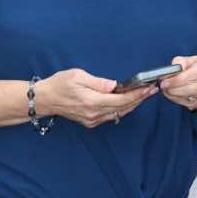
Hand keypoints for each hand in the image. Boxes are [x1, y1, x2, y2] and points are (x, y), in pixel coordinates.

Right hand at [36, 69, 150, 128]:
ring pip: (119, 113)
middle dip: (139, 99)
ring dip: (132, 104)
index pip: (121, 100)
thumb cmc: (58, 84)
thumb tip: (114, 85)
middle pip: (123, 108)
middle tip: (152, 90)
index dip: (137, 95)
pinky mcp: (90, 121)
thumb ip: (98, 82)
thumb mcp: (77, 76)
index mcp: (91, 101)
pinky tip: (128, 100)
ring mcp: (92, 119)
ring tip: (144, 94)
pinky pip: (111, 116)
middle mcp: (94, 114)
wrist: (44, 99)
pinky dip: (121, 108)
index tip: (148, 89)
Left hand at [159, 55, 196, 111]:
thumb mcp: (190, 59)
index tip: (164, 82)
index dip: (176, 80)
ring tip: (167, 90)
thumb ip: (180, 61)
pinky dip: (179, 100)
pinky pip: (190, 103)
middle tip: (163, 87)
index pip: (191, 75)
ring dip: (175, 95)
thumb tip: (172, 69)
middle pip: (191, 89)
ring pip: (189, 97)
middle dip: (174, 89)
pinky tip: (174, 95)